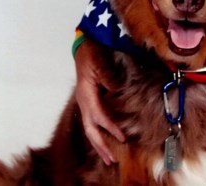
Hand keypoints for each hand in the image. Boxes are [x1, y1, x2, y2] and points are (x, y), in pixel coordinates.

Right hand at [74, 38, 125, 164]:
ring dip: (99, 143)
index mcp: (86, 93)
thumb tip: (116, 91)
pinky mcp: (89, 100)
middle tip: (112, 161)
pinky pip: (93, 121)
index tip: (121, 138)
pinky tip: (106, 138)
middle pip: (90, 129)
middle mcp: (84, 101)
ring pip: (90, 128)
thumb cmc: (92, 52)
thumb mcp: (99, 61)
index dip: (110, 128)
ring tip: (108, 158)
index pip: (98, 116)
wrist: (84, 45)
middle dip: (100, 146)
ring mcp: (85, 102)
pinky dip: (99, 132)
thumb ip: (108, 76)